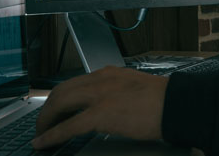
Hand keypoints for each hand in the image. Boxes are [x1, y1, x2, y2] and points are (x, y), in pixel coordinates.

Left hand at [33, 66, 168, 149]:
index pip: (75, 83)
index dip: (60, 99)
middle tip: (42, 125)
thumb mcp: (135, 88)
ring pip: (60, 104)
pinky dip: (51, 135)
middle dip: (47, 109)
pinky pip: (68, 126)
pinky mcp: (100, 114)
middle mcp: (101, 79)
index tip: (55, 111)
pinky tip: (43, 143)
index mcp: (109, 74)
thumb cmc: (164, 101)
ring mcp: (100, 95)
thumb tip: (107, 107)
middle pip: (61, 91)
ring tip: (41, 135)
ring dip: (46, 120)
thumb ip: (117, 93)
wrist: (177, 104)